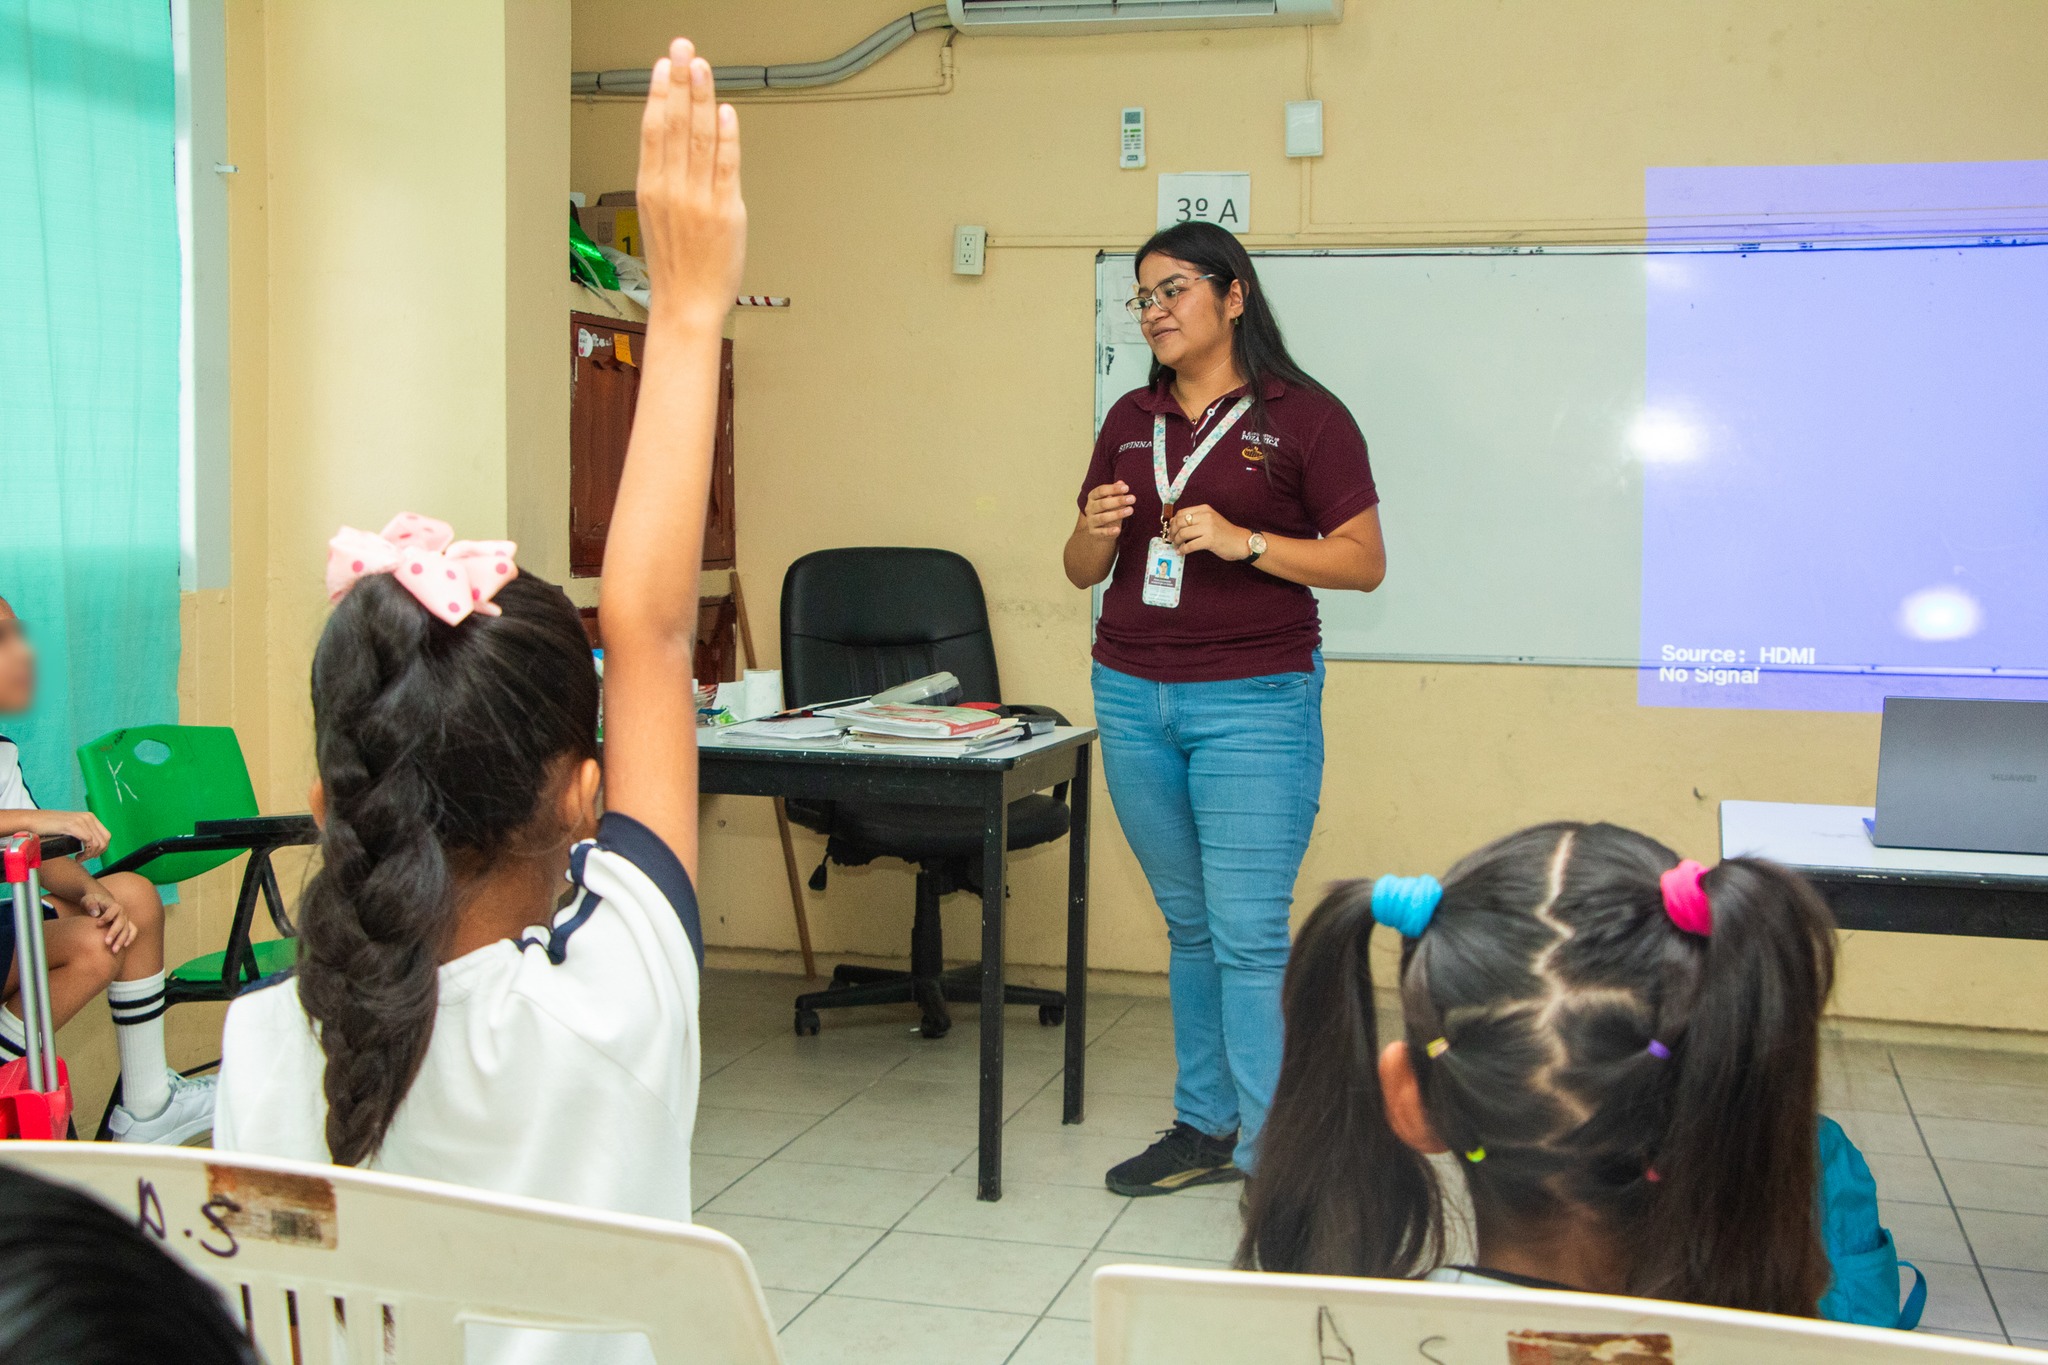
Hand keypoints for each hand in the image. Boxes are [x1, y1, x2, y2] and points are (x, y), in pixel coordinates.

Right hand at [5, 809, 111, 859]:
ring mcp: (81, 820)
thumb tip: (94, 849)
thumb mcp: (70, 828)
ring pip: (98, 843)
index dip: (102, 849)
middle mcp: (88, 817)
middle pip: (105, 841)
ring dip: (90, 855)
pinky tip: (77, 857)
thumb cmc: (48, 827)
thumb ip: (82, 833)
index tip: (90, 856)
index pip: (106, 836)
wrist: (32, 820)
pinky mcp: (73, 825)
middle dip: (97, 854)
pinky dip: (86, 853)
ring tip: (79, 859)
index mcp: (89, 817)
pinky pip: (89, 841)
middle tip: (83, 859)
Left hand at [79, 881, 136, 954]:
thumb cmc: (93, 902)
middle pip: (121, 923)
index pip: (113, 910)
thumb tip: (95, 913)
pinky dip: (130, 938)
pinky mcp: (126, 925)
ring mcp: (126, 919)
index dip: (107, 917)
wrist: (100, 902)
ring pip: (127, 929)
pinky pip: (132, 931)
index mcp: (114, 905)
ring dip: (121, 940)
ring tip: (114, 950)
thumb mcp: (89, 900)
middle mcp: (122, 912)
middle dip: (114, 933)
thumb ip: (90, 905)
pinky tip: (124, 946)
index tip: (98, 924)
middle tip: (106, 943)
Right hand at [636, 39, 745, 323]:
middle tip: (684, 50)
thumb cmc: (675, 266)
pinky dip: (727, 137)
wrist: (686, 304)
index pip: (653, 128)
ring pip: (700, 137)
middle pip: (676, 124)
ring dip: (702, 98)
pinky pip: (726, 166)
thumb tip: (679, 141)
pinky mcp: (725, 212)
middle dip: (680, 82)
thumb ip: (668, 177)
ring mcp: (699, 199)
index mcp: (651, 188)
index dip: (659, 92)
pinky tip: (726, 112)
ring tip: (703, 69)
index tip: (664, 65)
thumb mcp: (658, 214)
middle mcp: (672, 189)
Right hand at [1081, 482, 1134, 539]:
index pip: (1101, 490)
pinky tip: (1118, 530)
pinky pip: (1101, 532)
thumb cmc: (1108, 511)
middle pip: (1102, 503)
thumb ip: (1116, 493)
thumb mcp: (1113, 500)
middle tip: (1132, 499)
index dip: (1113, 489)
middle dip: (1118, 501)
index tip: (1127, 488)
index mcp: (1092, 497)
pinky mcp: (1093, 532)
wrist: (1101, 529)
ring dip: (1117, 514)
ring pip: (1102, 518)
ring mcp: (1091, 521)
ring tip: (1130, 510)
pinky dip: (1109, 531)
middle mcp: (1089, 508)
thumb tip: (1121, 483)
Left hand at [1167, 505, 1251, 560]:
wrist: (1241, 541)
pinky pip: (1190, 545)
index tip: (1171, 530)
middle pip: (1179, 522)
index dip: (1173, 522)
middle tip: (1172, 540)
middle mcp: (1206, 516)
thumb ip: (1196, 520)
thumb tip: (1175, 525)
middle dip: (1172, 532)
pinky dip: (1183, 550)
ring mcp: (1208, 528)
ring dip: (1176, 542)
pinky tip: (1182, 552)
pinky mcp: (1210, 540)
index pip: (1181, 513)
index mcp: (1204, 509)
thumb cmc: (1224, 533)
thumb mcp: (1211, 520)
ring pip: (1183, 534)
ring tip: (1177, 546)